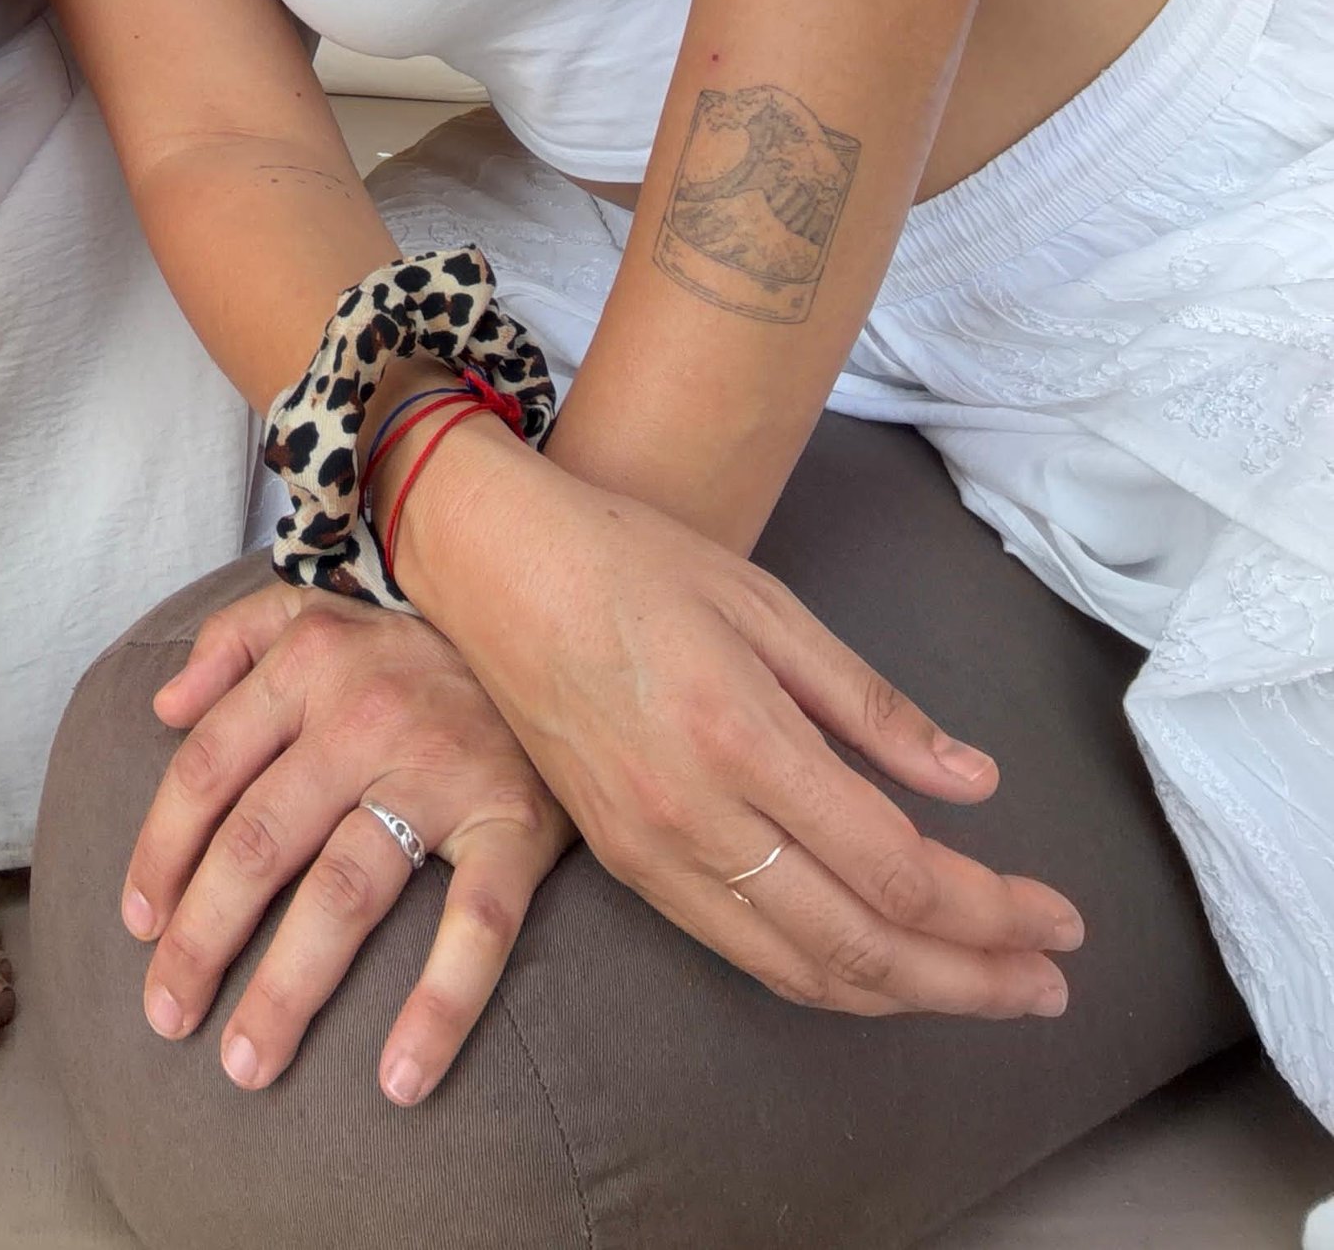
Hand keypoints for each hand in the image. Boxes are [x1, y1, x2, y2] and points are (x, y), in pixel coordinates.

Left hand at [120, 577, 571, 1106]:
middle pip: (260, 843)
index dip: (161, 852)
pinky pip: (475, 926)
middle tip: (167, 1017)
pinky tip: (400, 1079)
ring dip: (288, 989)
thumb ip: (232, 640)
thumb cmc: (416, 643)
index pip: (208, 769)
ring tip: (248, 1063)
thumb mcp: (318, 609)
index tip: (138, 926)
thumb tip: (161, 708)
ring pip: (345, 894)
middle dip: (202, 940)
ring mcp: (443, 771)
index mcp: (309, 664)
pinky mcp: (517, 824)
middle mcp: (366, 715)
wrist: (556, 635)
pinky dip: (440, 1005)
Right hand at [404, 426, 1085, 1024]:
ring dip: (910, 997)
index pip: (894, 866)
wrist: (495, 567)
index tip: (1060, 914)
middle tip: (1052, 982)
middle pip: (862, 944)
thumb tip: (978, 782)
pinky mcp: (626, 866)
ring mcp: (652, 851)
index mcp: (740, 735)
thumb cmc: (632, 559)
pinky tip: (881, 974)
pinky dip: (828, 982)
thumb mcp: (769, 606)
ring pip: (803, 971)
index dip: (991, 907)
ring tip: (990, 993)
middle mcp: (693, 814)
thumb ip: (875, 707)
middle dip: (973, 978)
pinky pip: (744, 954)